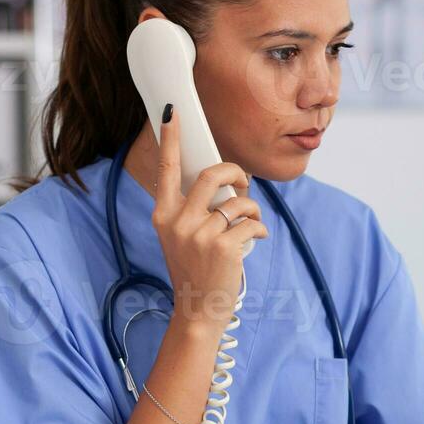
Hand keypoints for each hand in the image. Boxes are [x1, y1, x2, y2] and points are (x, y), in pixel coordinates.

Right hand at [150, 105, 268, 333]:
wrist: (198, 310)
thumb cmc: (194, 271)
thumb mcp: (181, 238)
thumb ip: (193, 210)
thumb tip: (223, 184)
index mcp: (164, 215)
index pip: (166, 170)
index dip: (170, 140)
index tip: (172, 113)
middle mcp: (178, 222)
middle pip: (211, 174)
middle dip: (234, 172)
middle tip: (243, 183)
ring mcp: (200, 235)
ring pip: (238, 201)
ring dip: (252, 208)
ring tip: (252, 223)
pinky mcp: (223, 248)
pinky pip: (251, 222)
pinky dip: (260, 228)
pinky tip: (257, 238)